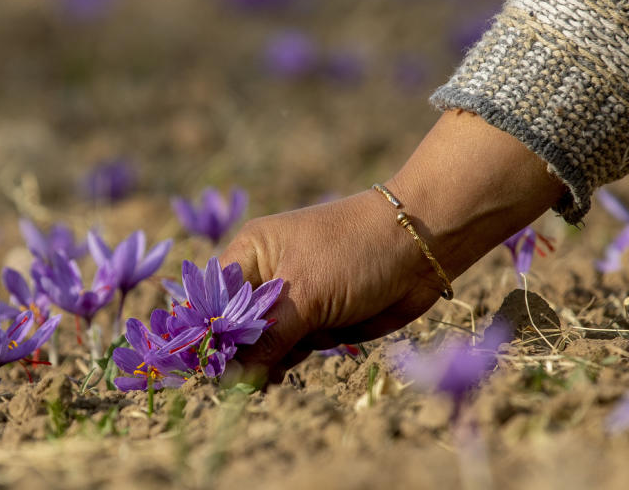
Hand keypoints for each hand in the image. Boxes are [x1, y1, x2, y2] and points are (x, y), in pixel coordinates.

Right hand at [220, 111, 564, 382]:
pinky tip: (280, 375)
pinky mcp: (318, 319)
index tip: (207, 367)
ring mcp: (293, 298)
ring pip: (262, 342)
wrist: (422, 247)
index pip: (215, 298)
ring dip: (263, 362)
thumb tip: (232, 376)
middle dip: (237, 353)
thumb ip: (267, 337)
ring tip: (266, 378)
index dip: (209, 332)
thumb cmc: (354, 253)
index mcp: (251, 253)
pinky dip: (285, 363)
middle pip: (235, 324)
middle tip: (237, 382)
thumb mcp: (304, 294)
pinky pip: (288, 349)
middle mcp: (267, 274)